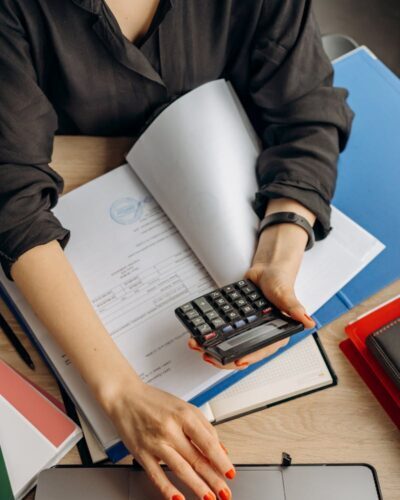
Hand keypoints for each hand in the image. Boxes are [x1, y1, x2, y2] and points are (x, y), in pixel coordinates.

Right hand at [101, 375, 233, 499]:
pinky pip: (156, 474)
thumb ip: (203, 427)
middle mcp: (170, 429)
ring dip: (197, 486)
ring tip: (208, 498)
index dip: (221, 460)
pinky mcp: (141, 453)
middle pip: (196, 458)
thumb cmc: (155, 402)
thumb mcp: (184, 407)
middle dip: (213, 479)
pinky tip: (178, 498)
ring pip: (180, 469)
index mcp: (184, 415)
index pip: (208, 442)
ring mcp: (155, 442)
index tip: (230, 473)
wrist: (125, 397)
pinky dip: (167, 489)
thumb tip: (219, 448)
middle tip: (224, 492)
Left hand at [189, 198, 315, 369]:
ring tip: (197, 346)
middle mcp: (261, 335)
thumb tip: (308, 322)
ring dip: (213, 347)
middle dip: (223, 357)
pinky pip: (223, 332)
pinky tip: (198, 335)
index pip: (261, 350)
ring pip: (229, 344)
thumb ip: (294, 308)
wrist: (267, 269)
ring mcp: (247, 330)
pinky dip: (211, 334)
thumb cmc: (280, 281)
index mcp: (276, 334)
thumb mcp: (286, 294)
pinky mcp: (236, 322)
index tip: (236, 362)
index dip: (249, 358)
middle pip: (241, 352)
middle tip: (208, 356)